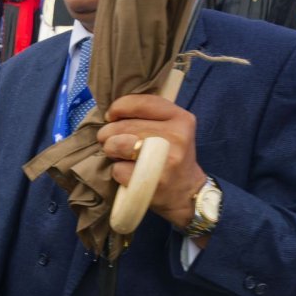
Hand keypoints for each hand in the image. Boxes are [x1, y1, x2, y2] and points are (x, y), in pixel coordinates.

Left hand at [96, 95, 206, 229]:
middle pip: (124, 126)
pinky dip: (117, 171)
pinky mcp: (152, 181)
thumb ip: (148, 116)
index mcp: (181, 119)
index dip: (119, 107)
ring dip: (110, 149)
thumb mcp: (171, 129)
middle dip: (109, 133)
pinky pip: (118, 169)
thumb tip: (111, 114)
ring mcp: (165, 160)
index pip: (142, 103)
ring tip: (117, 154)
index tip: (111, 116)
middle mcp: (176, 137)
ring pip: (117, 144)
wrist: (186, 192)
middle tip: (110, 142)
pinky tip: (128, 173)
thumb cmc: (171, 156)